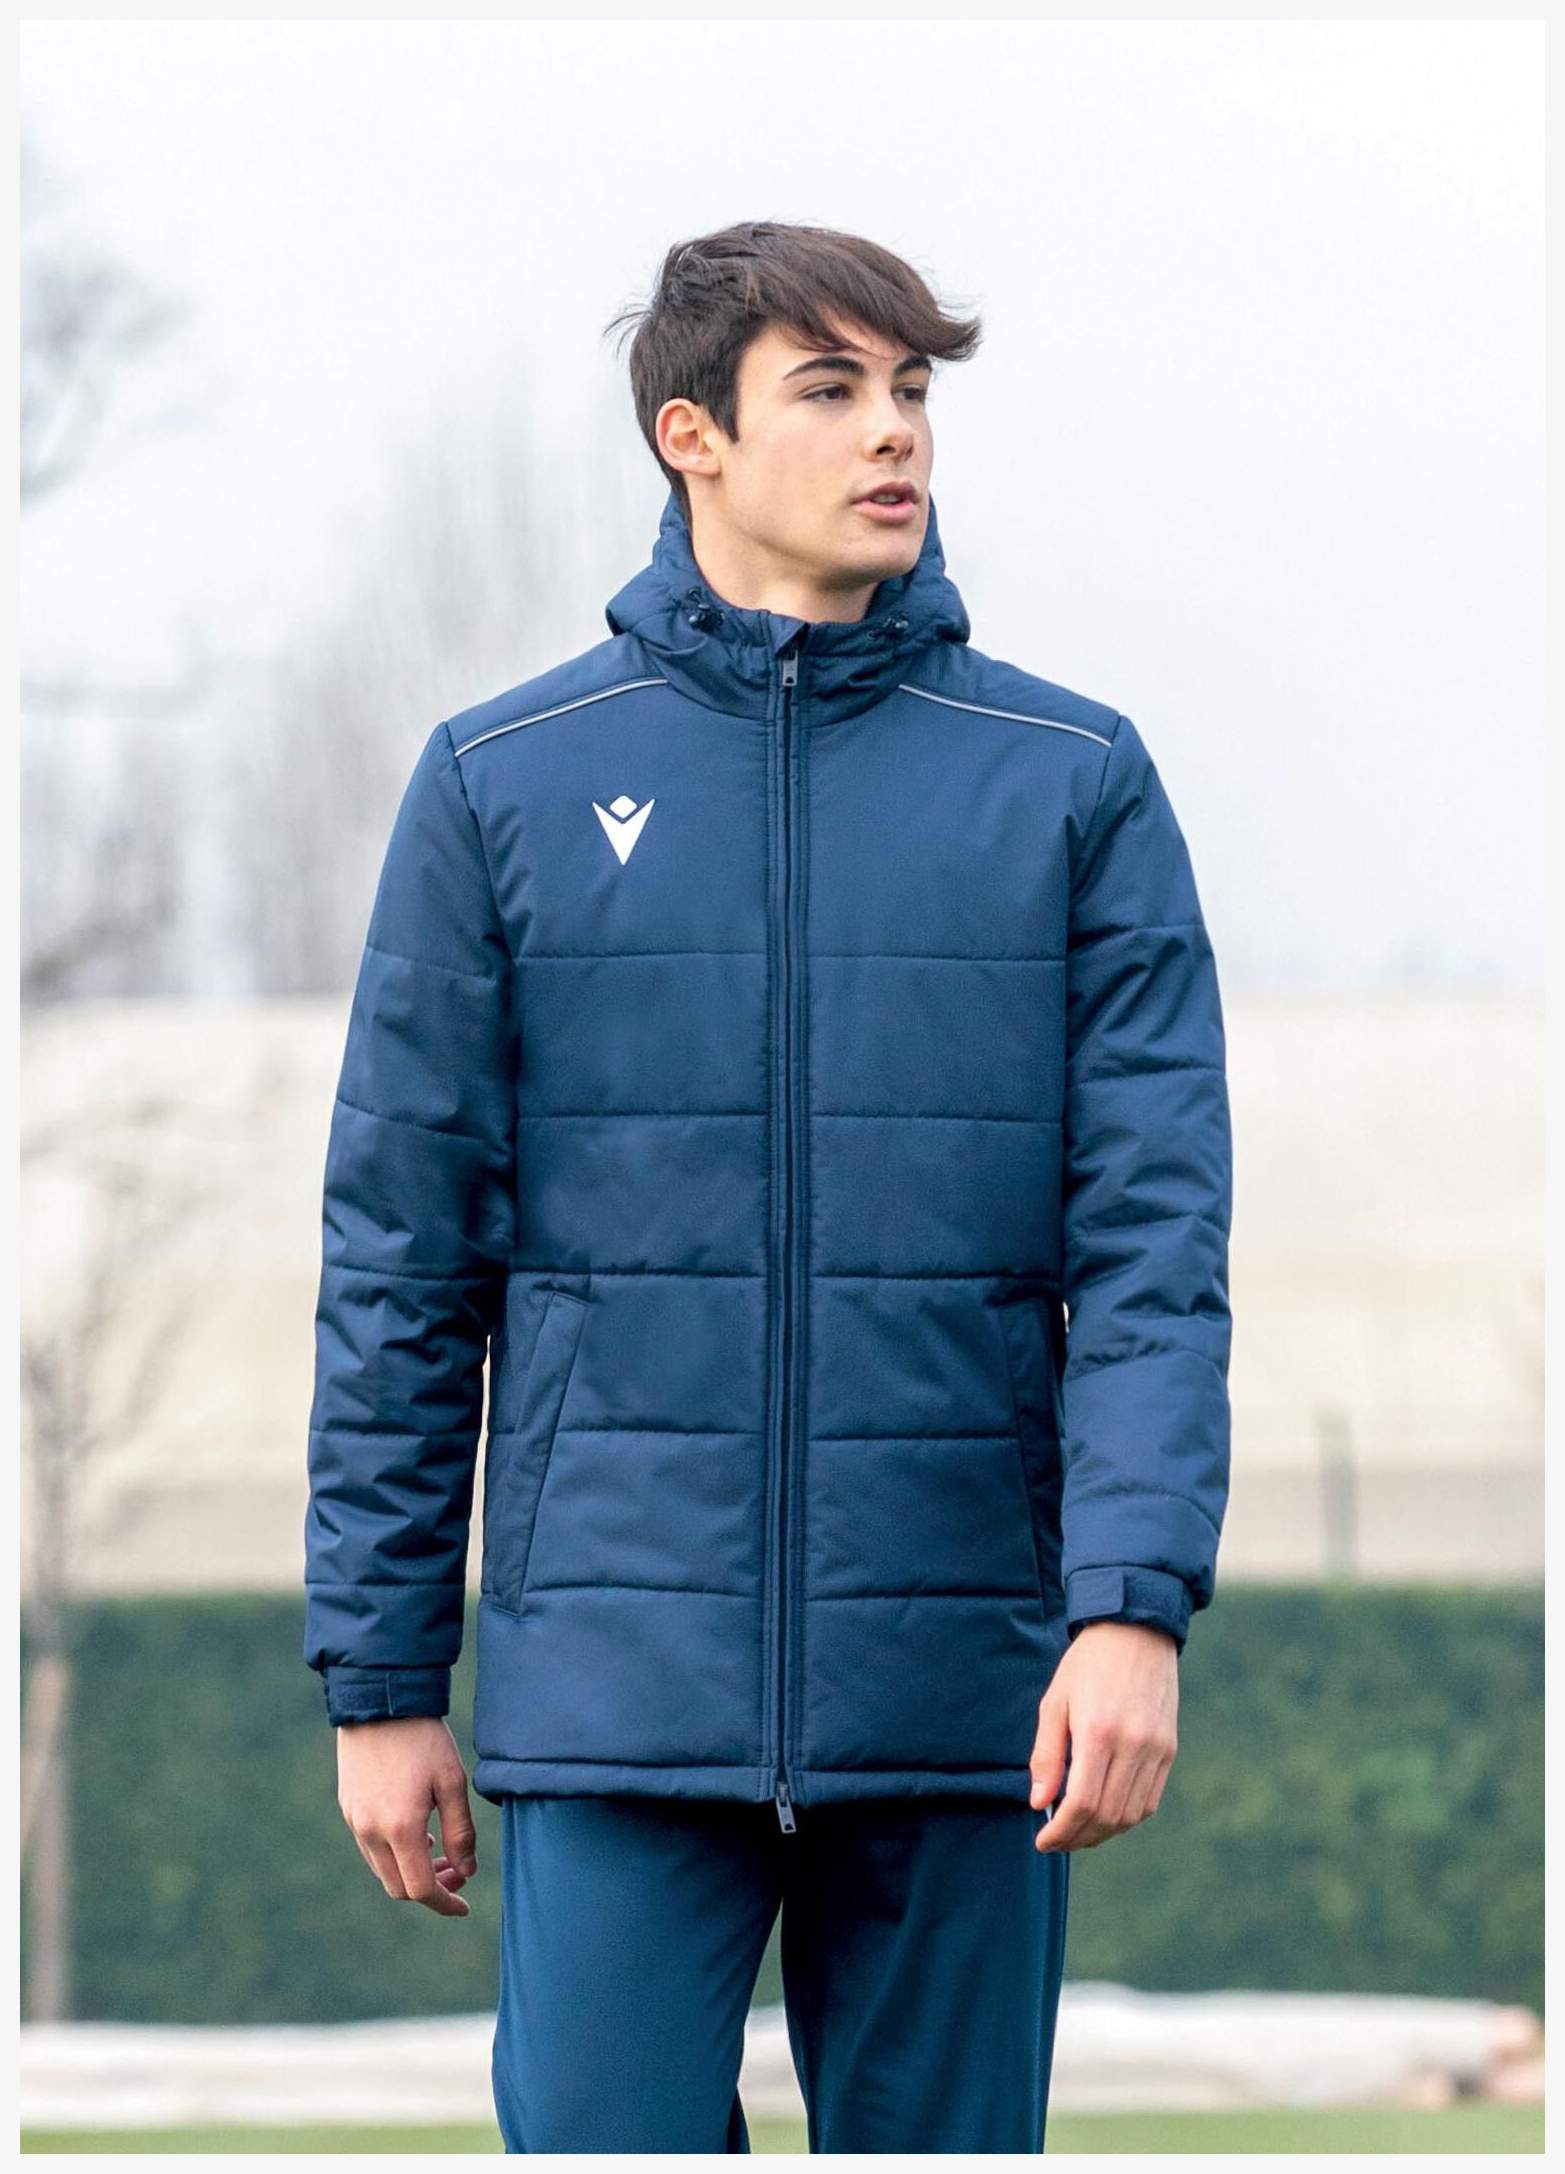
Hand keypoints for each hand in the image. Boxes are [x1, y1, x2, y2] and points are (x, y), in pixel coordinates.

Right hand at [336, 1715, 478, 1915]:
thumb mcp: (453, 1782)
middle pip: (399, 1886)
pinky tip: (417, 1831)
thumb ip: (462, 1832)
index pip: (421, 1889)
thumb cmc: (423, 1739)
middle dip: (431, 1888)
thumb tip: (467, 1871)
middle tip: (457, 1871)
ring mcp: (355, 1821)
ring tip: (440, 1849)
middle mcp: (371, 1832)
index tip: (464, 1906)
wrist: (380, 1702)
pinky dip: (395, 1853)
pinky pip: (370, 1848)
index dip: (444, 1903)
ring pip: (383, 1870)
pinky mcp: (348, 1808)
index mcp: (400, 1829)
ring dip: (411, 1871)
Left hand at [1029, 1620, 1178, 1852]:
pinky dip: (1127, 1817)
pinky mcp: (1169, 1749)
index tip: (1043, 1841)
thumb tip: (1039, 1803)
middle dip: (1079, 1838)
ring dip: (1103, 1833)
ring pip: (1131, 1814)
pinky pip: (1150, 1800)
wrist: (1136, 1630)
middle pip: (1108, 1815)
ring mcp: (1156, 1749)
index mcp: (1099, 1732)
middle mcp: (1133, 1745)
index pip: (1082, 1803)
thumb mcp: (1055, 1701)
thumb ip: (1046, 1756)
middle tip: (1057, 1842)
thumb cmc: (1087, 1664)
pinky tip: (1106, 1815)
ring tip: (1078, 1833)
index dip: (1062, 1831)